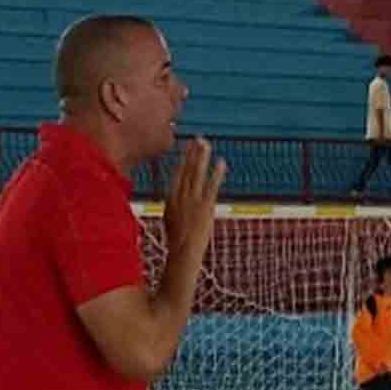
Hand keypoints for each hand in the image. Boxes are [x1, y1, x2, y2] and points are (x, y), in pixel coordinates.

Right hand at [164, 138, 226, 261]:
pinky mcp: (205, 205)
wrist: (183, 250)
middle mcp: (181, 195)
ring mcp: (193, 199)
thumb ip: (172, 206)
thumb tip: (172, 199)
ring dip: (201, 158)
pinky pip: (212, 186)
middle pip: (187, 170)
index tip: (187, 147)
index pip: (177, 174)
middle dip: (192, 153)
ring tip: (206, 144)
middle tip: (198, 139)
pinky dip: (217, 173)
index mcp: (171, 198)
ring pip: (197, 174)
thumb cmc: (177, 241)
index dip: (183, 159)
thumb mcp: (169, 220)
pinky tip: (221, 163)